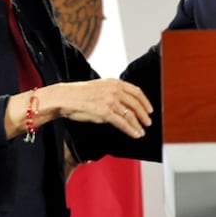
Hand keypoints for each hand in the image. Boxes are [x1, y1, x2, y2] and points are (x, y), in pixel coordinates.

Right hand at [34, 78, 152, 138]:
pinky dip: (131, 130)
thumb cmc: (79, 94)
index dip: (145, 101)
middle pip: (136, 103)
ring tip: (142, 131)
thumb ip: (112, 92)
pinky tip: (134, 134)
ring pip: (130, 114)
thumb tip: (123, 102)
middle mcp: (114, 90)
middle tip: (148, 122)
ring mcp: (110, 101)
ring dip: (138, 124)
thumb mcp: (99, 87)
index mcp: (114, 82)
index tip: (150, 109)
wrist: (66, 97)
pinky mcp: (105, 112)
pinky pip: (122, 123)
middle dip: (144, 114)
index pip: (136, 91)